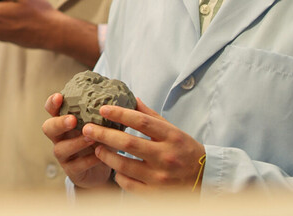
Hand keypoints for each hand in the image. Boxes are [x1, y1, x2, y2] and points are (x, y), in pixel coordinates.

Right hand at [42, 92, 113, 188]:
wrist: (101, 169)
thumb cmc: (100, 141)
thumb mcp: (101, 125)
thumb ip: (104, 113)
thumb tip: (122, 94)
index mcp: (65, 121)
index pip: (51, 109)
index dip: (52, 103)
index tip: (59, 97)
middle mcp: (60, 137)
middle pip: (48, 128)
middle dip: (59, 123)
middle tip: (73, 120)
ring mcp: (64, 155)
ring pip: (60, 148)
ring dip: (75, 142)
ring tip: (91, 138)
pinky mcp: (72, 171)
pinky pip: (77, 165)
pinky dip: (88, 160)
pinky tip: (100, 155)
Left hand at [80, 98, 205, 191]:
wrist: (205, 179)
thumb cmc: (185, 150)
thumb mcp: (173, 130)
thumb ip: (151, 116)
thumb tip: (132, 99)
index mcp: (171, 137)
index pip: (142, 121)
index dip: (120, 113)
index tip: (103, 109)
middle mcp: (166, 156)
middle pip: (128, 142)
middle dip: (103, 134)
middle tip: (87, 128)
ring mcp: (160, 177)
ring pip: (124, 165)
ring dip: (106, 155)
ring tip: (96, 147)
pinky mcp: (155, 193)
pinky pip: (129, 184)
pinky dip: (118, 175)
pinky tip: (114, 168)